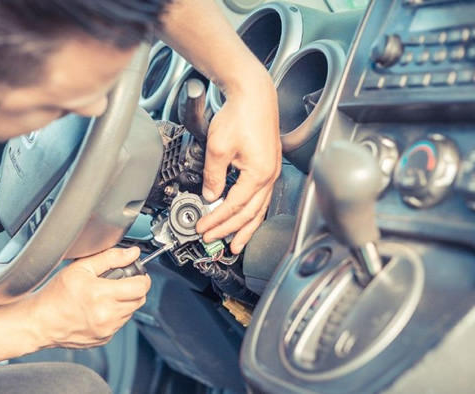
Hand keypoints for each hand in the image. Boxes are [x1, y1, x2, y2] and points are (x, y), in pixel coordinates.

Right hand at [21, 247, 149, 348]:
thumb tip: (131, 253)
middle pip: (140, 300)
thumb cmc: (55, 296)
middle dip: (134, 289)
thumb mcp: (80, 268)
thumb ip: (109, 258)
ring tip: (105, 295)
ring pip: (130, 312)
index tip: (137, 274)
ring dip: (125, 302)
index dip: (142, 277)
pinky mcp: (104, 339)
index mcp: (101, 294)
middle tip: (120, 282)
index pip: (141, 287)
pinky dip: (115, 315)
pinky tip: (98, 308)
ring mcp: (106, 329)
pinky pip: (119, 324)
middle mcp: (106, 315)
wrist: (40, 322)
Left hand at [196, 72, 281, 253]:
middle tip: (214, 241)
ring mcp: (271, 171)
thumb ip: (213, 176)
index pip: (234, 207)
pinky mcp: (268, 165)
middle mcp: (269, 176)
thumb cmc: (241, 115)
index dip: (216, 220)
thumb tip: (209, 196)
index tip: (203, 228)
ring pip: (259, 209)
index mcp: (258, 174)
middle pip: (249, 214)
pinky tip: (246, 218)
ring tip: (236, 243)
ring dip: (246, 228)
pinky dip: (252, 212)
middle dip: (229, 230)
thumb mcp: (218, 148)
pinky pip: (261, 198)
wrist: (253, 94)